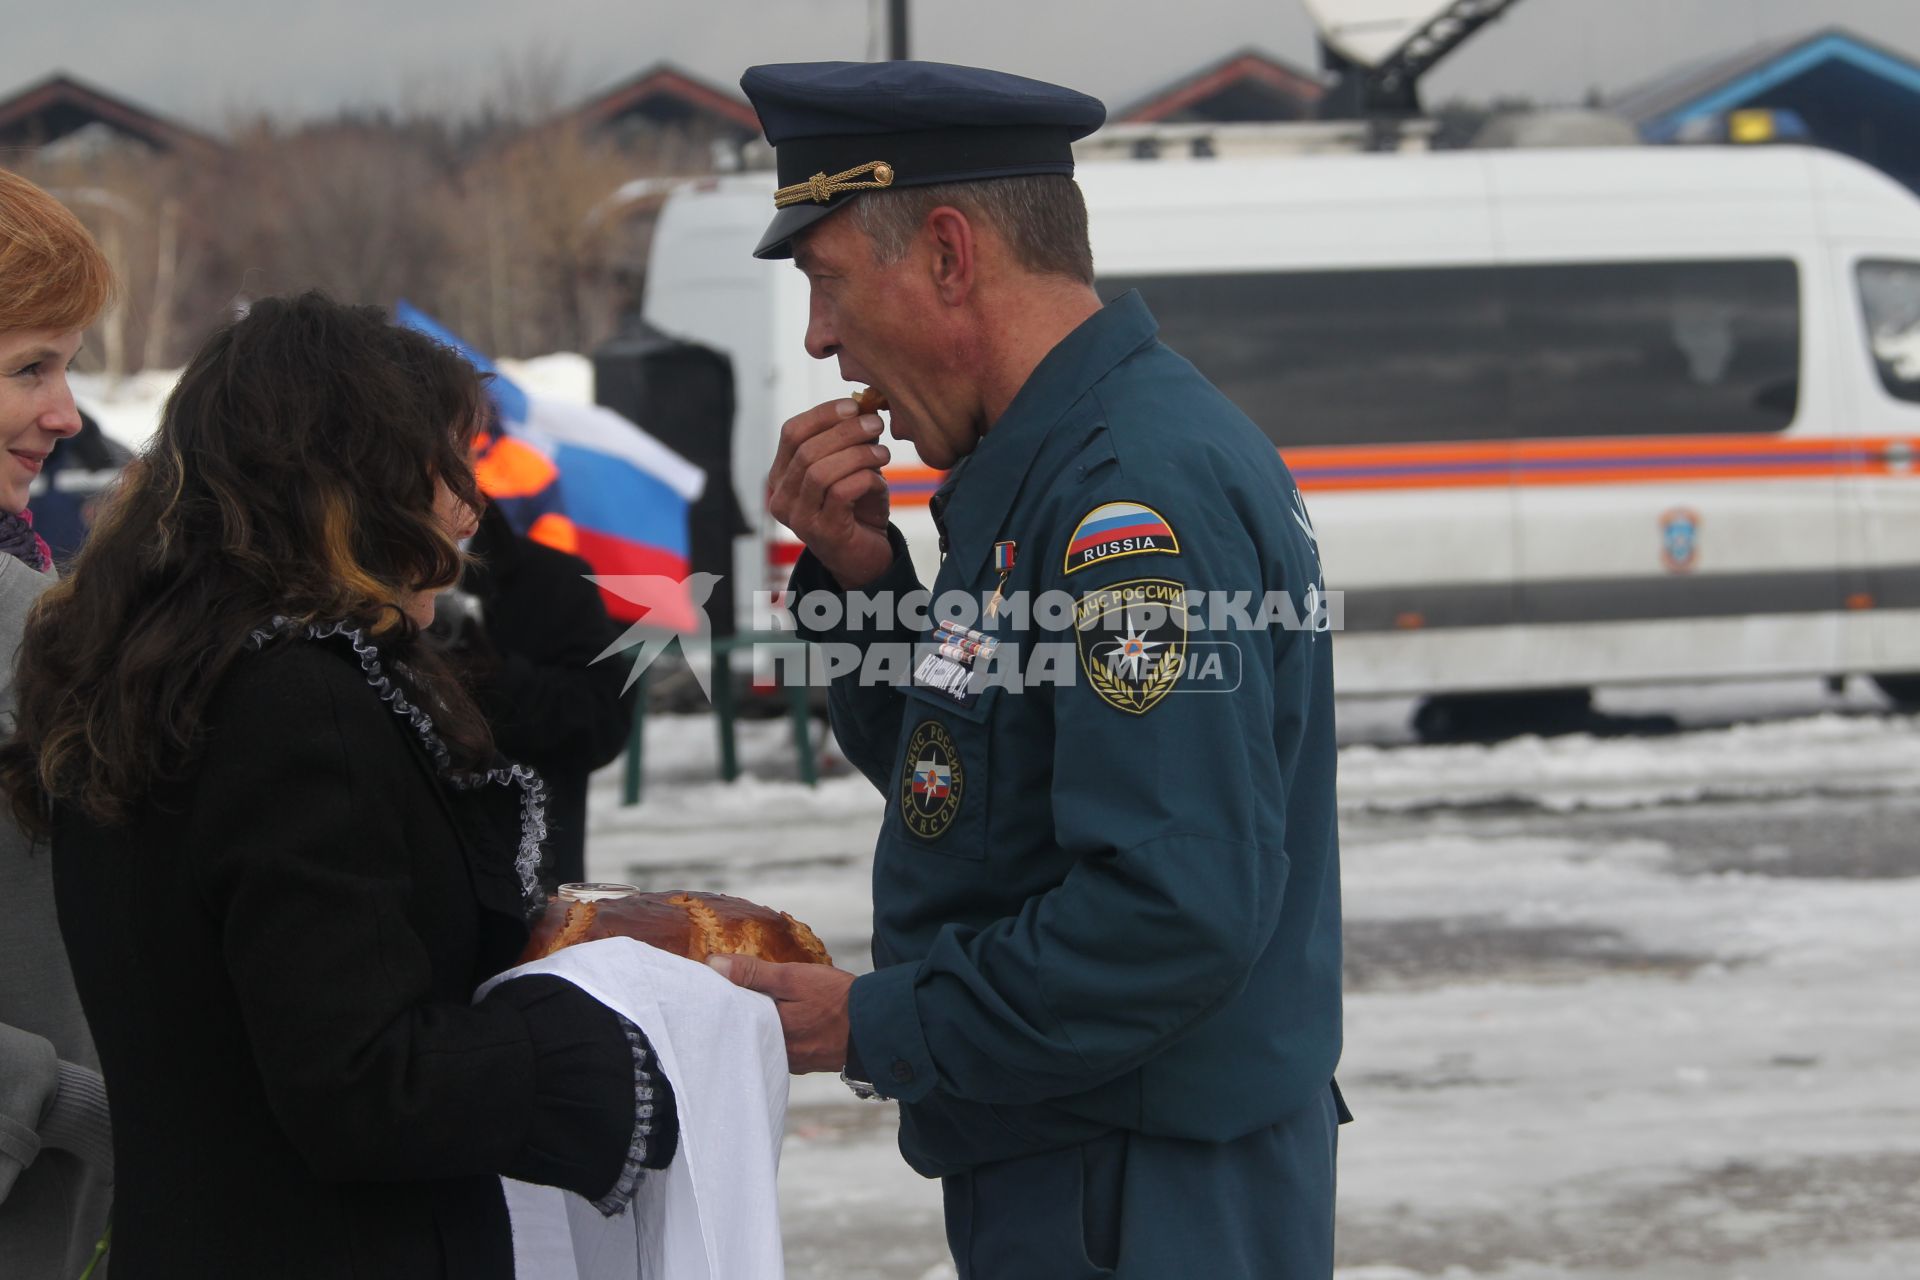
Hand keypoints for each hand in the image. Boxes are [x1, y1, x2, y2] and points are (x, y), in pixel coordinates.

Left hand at [708, 954, 854, 1073]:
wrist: (877, 1026)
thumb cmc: (836, 999)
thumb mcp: (793, 977)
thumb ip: (753, 973)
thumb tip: (713, 965)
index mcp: (767, 1031)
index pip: (730, 1017)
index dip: (722, 999)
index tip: (713, 983)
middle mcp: (775, 1053)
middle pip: (745, 1031)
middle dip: (739, 1013)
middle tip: (732, 991)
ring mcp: (791, 1061)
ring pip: (763, 1039)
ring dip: (759, 1022)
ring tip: (756, 1001)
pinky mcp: (805, 1062)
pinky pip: (780, 1046)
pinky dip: (777, 1031)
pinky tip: (782, 1017)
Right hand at [767, 398, 893, 588]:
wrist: (866, 559)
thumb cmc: (857, 510)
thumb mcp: (850, 469)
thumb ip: (849, 442)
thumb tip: (863, 408)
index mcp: (782, 476)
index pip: (791, 432)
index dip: (823, 414)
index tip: (854, 405)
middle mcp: (781, 497)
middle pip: (807, 450)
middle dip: (846, 431)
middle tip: (876, 424)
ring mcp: (798, 518)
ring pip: (820, 471)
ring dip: (857, 455)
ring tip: (883, 452)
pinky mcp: (822, 533)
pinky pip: (840, 493)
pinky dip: (864, 479)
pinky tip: (880, 480)